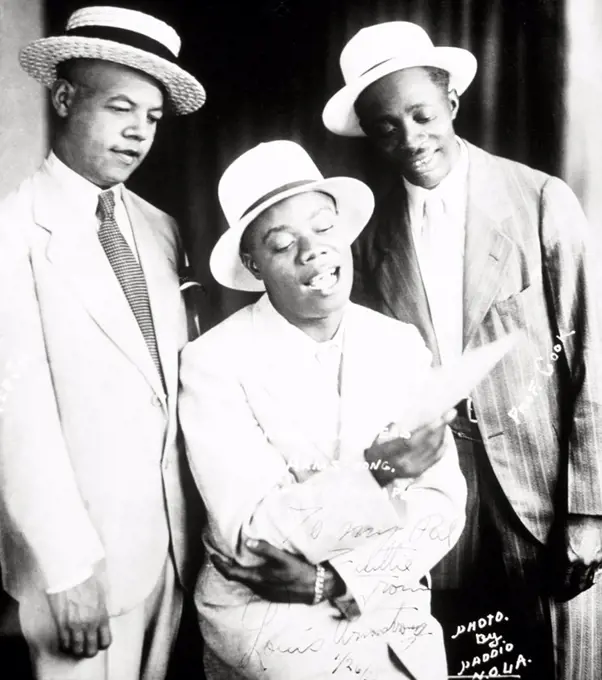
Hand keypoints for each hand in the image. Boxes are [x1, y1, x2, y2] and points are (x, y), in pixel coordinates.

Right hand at [47, 574, 111, 657]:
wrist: (70, 573)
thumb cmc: (87, 579)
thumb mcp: (102, 593)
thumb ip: (102, 608)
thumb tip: (103, 616)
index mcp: (102, 615)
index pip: (106, 641)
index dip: (102, 644)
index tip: (99, 641)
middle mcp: (90, 624)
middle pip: (91, 650)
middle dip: (89, 650)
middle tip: (86, 646)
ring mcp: (75, 626)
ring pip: (77, 650)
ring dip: (76, 649)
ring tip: (75, 644)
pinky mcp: (62, 625)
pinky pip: (64, 644)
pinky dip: (65, 645)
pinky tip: (65, 640)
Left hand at [211, 539, 344, 604]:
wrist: (318, 588)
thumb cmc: (300, 572)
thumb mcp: (283, 558)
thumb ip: (265, 549)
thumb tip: (247, 541)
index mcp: (258, 579)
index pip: (232, 573)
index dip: (220, 565)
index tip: (213, 556)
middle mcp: (259, 588)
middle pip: (238, 578)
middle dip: (228, 567)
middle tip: (222, 555)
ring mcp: (266, 592)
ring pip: (247, 581)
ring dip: (239, 571)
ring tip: (236, 559)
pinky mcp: (274, 593)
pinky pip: (256, 583)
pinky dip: (250, 574)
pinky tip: (255, 567)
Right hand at [365, 409, 455, 485]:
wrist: (374, 476)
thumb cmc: (374, 454)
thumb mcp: (376, 441)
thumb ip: (389, 431)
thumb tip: (400, 423)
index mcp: (391, 454)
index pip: (413, 441)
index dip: (429, 429)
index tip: (440, 417)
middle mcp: (404, 463)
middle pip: (428, 444)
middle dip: (441, 428)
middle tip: (449, 414)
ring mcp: (414, 469)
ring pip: (434, 451)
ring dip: (443, 435)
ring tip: (446, 422)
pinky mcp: (419, 471)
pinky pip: (435, 459)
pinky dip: (442, 447)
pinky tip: (444, 438)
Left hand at [560, 515, 601, 600]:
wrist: (587, 512)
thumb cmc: (567, 521)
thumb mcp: (555, 536)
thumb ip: (553, 553)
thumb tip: (546, 567)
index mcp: (565, 558)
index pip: (560, 581)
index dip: (556, 589)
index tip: (553, 593)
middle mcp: (581, 563)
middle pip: (575, 585)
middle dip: (569, 592)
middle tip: (562, 595)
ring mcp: (594, 561)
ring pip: (588, 581)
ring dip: (580, 587)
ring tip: (574, 590)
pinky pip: (598, 574)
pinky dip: (592, 579)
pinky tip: (588, 581)